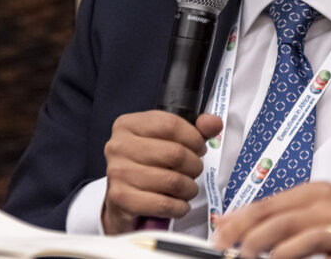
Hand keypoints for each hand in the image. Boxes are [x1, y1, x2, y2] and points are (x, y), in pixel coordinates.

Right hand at [101, 111, 222, 233]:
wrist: (122, 198)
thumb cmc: (147, 164)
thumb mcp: (168, 140)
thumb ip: (195, 129)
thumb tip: (213, 123)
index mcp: (128, 125)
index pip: (171, 125)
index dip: (194, 138)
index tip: (199, 148)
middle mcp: (118, 145)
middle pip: (174, 153)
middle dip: (194, 165)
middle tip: (194, 171)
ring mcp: (117, 172)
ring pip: (172, 181)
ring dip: (189, 188)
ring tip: (188, 189)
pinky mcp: (120, 198)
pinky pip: (163, 204)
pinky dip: (179, 207)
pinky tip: (180, 205)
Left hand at [212, 182, 330, 258]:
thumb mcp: (318, 202)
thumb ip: (281, 211)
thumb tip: (235, 220)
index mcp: (313, 193)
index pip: (267, 205)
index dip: (238, 222)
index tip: (219, 236)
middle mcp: (327, 208)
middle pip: (278, 224)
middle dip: (249, 242)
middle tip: (233, 254)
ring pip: (299, 244)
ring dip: (274, 257)